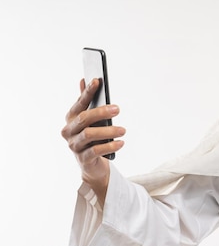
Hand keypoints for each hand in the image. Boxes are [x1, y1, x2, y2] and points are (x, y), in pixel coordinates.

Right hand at [61, 78, 124, 202]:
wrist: (92, 165)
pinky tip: (120, 143)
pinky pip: (96, 151)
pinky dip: (109, 146)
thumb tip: (83, 80)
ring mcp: (74, 145)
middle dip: (100, 112)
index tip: (97, 81)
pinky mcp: (83, 158)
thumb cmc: (93, 138)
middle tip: (117, 109)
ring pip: (89, 134)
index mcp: (70, 118)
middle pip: (83, 118)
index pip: (79, 103)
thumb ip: (86, 102)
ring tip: (123, 130)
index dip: (87, 92)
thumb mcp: (91, 120)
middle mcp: (69, 131)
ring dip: (108, 131)